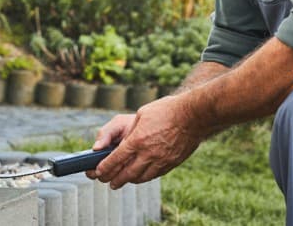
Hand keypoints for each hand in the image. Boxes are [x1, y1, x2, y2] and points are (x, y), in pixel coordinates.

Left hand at [86, 94, 204, 188]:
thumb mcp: (142, 114)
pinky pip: (154, 175)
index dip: (105, 168)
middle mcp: (148, 153)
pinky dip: (144, 177)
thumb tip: (115, 143)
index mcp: (137, 140)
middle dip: (115, 179)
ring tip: (122, 181)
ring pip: (141, 177)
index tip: (98, 172)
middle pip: (127, 173)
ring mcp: (161, 160)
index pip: (116, 159)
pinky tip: (140, 176)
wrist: (193, 115)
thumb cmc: (166, 110)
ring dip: (129, 181)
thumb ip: (128, 130)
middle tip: (108, 182)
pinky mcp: (171, 163)